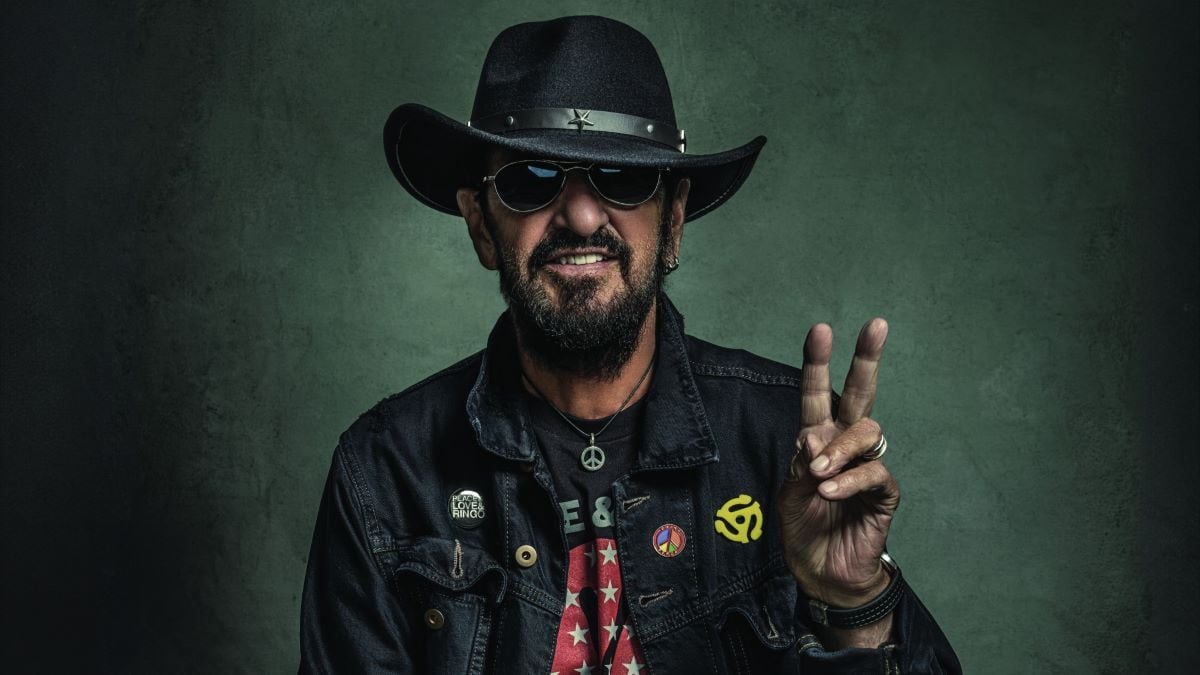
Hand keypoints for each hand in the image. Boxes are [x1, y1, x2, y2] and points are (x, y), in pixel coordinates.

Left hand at [778, 318, 899, 608]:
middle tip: (875, 326)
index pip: (817, 394)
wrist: (821, 573)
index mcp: (818, 439)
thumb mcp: (789, 493)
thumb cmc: (804, 529)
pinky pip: (874, 473)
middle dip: (866, 358)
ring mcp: (867, 467)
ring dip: (840, 449)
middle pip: (860, 395)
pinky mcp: (883, 493)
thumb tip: (814, 434)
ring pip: (867, 431)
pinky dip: (848, 480)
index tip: (820, 329)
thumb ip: (800, 462)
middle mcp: (845, 446)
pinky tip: (830, 492)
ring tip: (819, 475)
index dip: (818, 363)